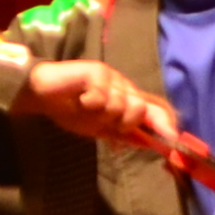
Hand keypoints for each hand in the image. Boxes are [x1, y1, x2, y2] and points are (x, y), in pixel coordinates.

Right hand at [25, 59, 186, 157]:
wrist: (42, 96)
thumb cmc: (70, 110)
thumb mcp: (99, 129)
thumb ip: (123, 134)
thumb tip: (147, 144)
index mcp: (126, 99)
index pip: (153, 109)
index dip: (164, 123)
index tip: (172, 140)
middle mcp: (123, 86)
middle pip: (138, 109)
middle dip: (120, 122)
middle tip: (99, 120)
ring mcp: (111, 76)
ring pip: (120, 105)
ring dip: (100, 114)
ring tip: (84, 107)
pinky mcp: (97, 70)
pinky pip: (102, 97)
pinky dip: (88, 103)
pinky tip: (78, 99)